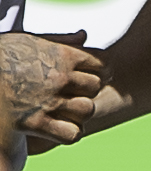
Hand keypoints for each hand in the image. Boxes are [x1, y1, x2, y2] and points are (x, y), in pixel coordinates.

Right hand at [0, 30, 105, 144]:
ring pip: (86, 110)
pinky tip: (57, 129)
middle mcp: (60, 77)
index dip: (99, 72)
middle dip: (87, 92)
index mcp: (62, 55)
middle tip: (72, 96)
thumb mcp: (27, 39)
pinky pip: (71, 134)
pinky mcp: (34, 123)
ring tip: (65, 112)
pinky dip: (68, 134)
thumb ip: (59, 40)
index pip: (103, 64)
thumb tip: (84, 36)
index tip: (88, 76)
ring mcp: (48, 100)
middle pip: (96, 88)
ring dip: (79, 114)